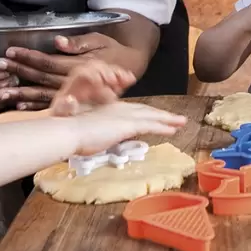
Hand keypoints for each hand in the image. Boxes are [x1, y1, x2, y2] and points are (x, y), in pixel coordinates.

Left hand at [0, 34, 134, 110]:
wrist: (130, 67)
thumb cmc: (112, 50)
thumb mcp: (100, 40)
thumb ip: (80, 42)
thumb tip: (58, 42)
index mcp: (78, 65)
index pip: (48, 61)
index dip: (29, 57)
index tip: (10, 52)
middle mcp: (73, 81)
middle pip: (41, 78)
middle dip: (19, 72)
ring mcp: (72, 94)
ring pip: (42, 94)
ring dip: (21, 93)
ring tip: (1, 91)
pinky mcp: (73, 102)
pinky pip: (52, 105)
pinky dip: (35, 107)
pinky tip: (18, 106)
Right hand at [70, 101, 186, 155]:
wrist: (69, 131)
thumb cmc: (74, 134)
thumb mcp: (90, 132)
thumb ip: (100, 134)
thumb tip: (102, 140)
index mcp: (111, 110)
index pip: (134, 112)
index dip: (147, 114)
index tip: (156, 117)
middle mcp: (120, 109)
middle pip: (146, 111)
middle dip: (162, 114)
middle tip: (176, 118)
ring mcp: (125, 116)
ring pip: (152, 116)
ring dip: (168, 119)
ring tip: (181, 122)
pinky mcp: (128, 124)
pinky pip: (151, 125)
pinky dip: (163, 126)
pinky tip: (173, 130)